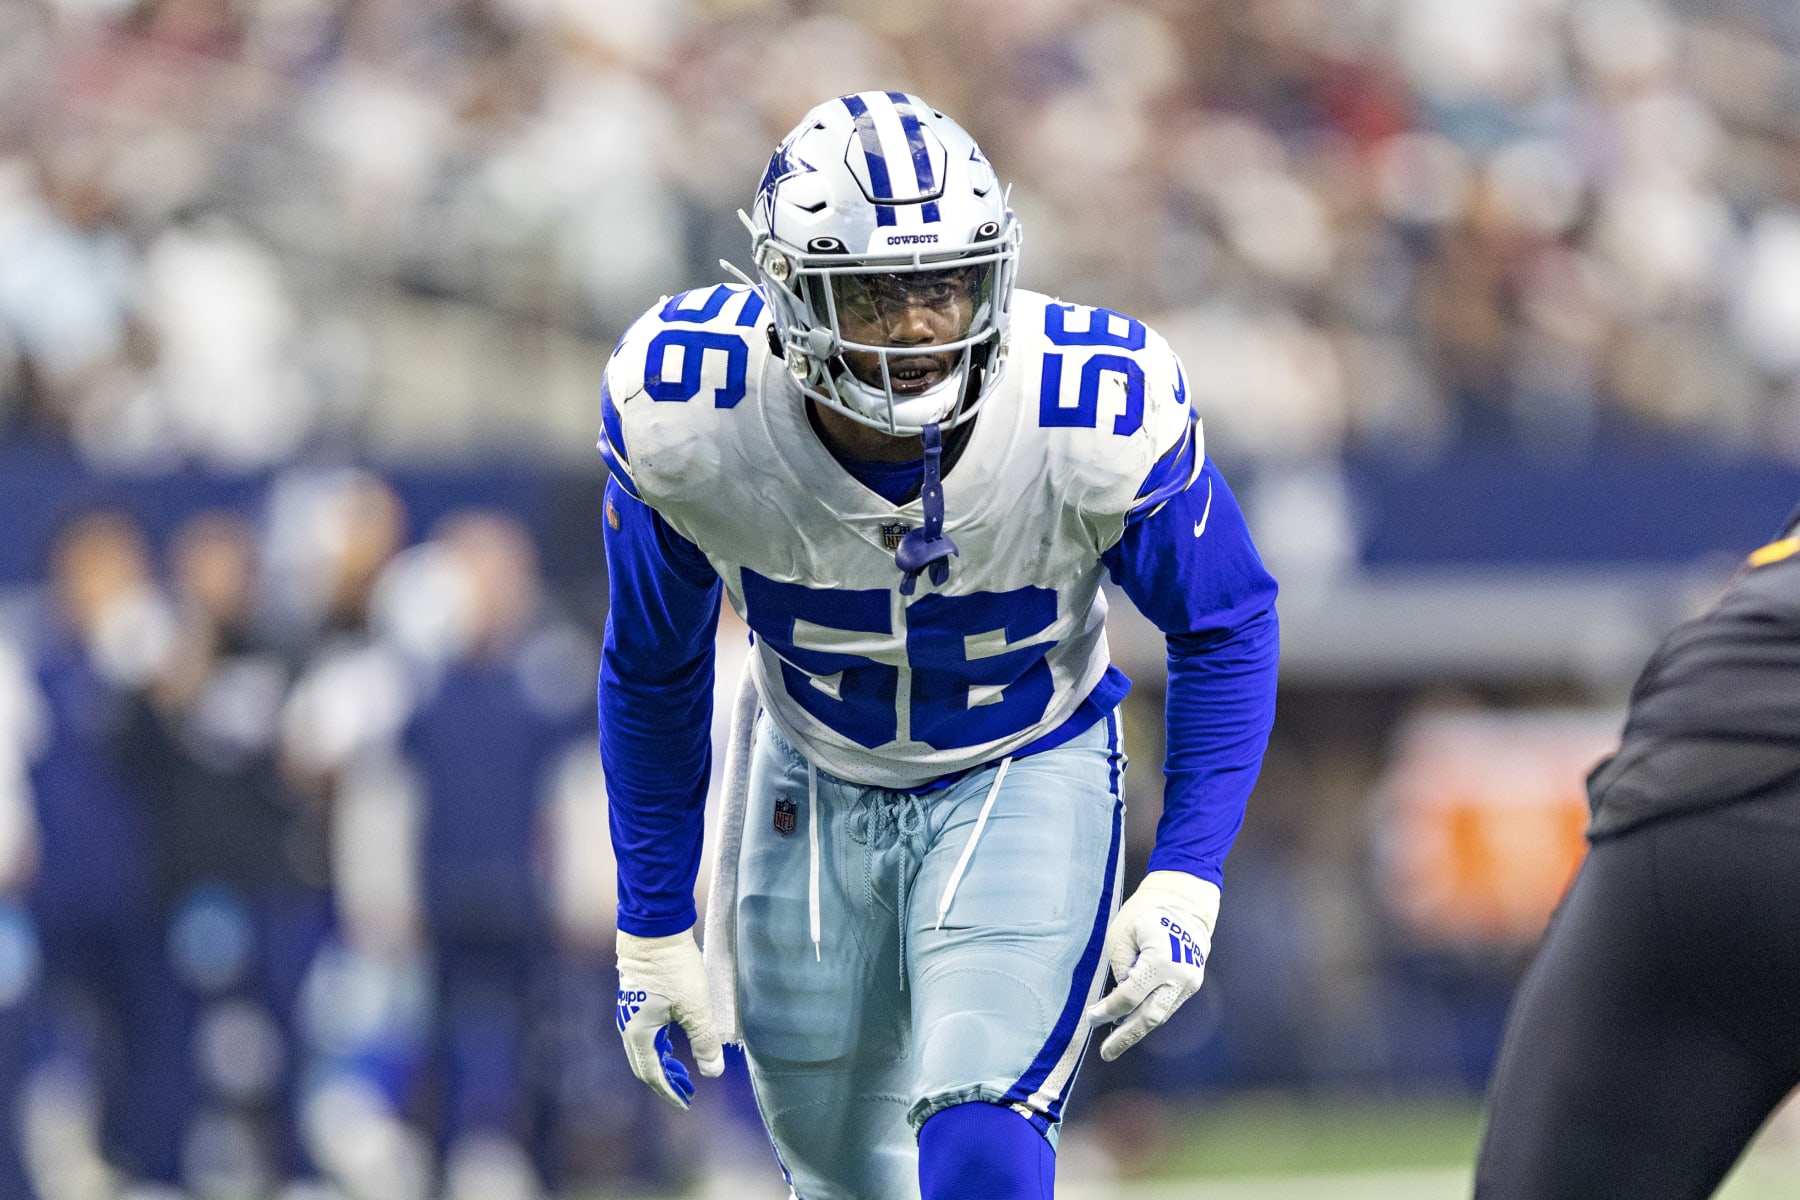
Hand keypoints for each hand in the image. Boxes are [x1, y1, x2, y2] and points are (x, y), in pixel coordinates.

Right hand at [616, 927, 725, 1108]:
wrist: (653, 929)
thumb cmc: (674, 967)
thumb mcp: (696, 1007)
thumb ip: (704, 1042)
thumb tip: (712, 1073)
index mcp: (639, 1033)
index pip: (652, 1074)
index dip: (670, 1091)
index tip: (687, 1102)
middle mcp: (628, 1026)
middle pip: (644, 1065)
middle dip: (666, 1081)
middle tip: (689, 1091)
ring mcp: (629, 1012)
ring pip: (644, 1049)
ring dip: (664, 1063)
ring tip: (685, 1070)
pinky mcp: (636, 998)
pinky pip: (645, 1033)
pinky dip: (660, 1046)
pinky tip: (674, 1041)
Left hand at [1085, 870, 1219, 1061]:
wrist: (1185, 901)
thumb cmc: (1146, 913)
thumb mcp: (1122, 936)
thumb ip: (1121, 970)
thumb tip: (1119, 1002)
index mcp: (1161, 961)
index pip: (1130, 996)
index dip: (1107, 1010)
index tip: (1090, 1018)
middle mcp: (1180, 976)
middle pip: (1150, 1017)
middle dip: (1126, 1037)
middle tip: (1106, 1053)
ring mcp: (1190, 982)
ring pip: (1161, 1015)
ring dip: (1137, 1029)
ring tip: (1115, 1042)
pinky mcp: (1193, 983)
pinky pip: (1168, 1005)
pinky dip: (1149, 1015)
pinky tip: (1132, 1023)